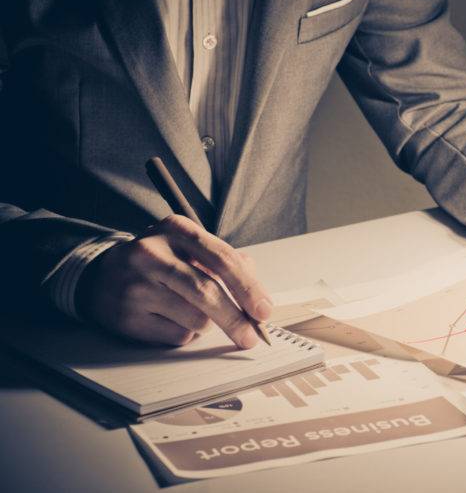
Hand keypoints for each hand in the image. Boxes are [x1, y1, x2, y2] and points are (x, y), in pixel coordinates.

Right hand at [76, 215, 272, 347]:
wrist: (101, 276)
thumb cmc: (159, 262)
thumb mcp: (190, 247)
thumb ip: (227, 263)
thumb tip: (258, 298)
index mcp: (176, 229)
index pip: (223, 260)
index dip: (249, 289)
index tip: (265, 311)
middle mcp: (153, 254)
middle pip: (208, 293)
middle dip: (237, 320)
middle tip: (251, 336)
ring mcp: (137, 286)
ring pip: (196, 320)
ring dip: (207, 325)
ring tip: (193, 312)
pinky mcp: (127, 317)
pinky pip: (177, 336)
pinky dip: (186, 334)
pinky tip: (172, 319)